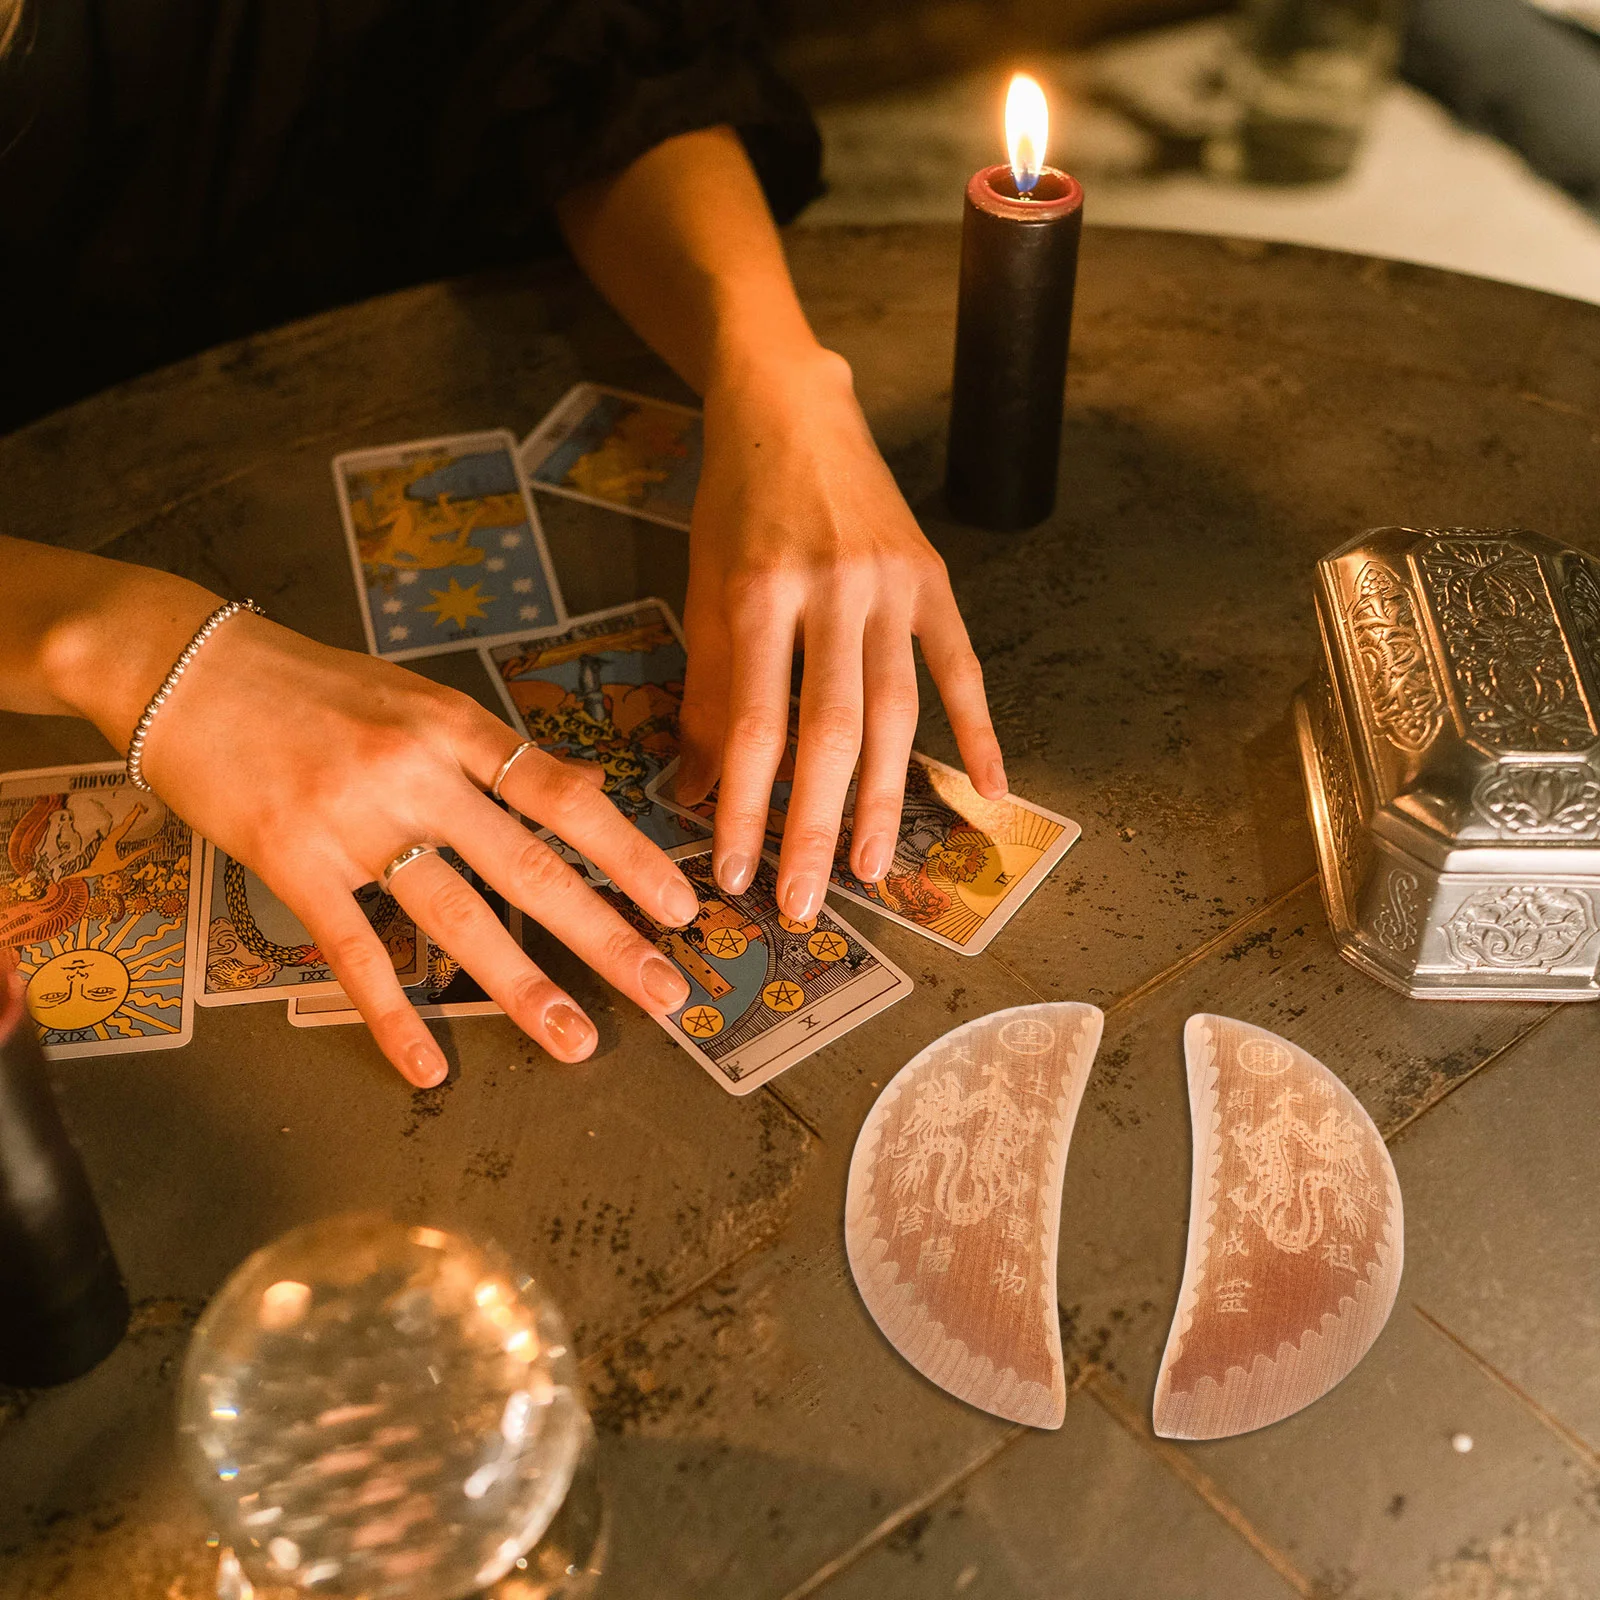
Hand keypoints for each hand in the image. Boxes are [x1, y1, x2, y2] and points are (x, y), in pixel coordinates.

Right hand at [138, 612, 697, 1086]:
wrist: (182, 665)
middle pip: (529, 866)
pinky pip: (355, 951)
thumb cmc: (306, 682)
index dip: (627, 853)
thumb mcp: (413, 696)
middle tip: (665, 992)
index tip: (679, 903)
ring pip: (456, 918)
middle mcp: (416, 774)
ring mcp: (354, 821)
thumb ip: (491, 750)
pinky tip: (427, 1066)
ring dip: (523, 987)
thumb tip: (581, 785)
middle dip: (606, 935)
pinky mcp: (293, 864)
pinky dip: (393, 1014)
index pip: (562, 796)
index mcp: (452, 725)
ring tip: (575, 1040)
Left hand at [676, 346, 1005, 920]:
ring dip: (885, 797)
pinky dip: (980, 731)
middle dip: (817, 825)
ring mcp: (893, 583)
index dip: (743, 806)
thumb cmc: (734, 504)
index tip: (734, 873)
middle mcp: (833, 588)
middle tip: (807, 900)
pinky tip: (991, 790)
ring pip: (896, 711)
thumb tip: (694, 793)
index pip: (753, 723)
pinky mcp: (935, 578)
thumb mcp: (704, 587)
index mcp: (760, 590)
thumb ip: (704, 690)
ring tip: (873, 867)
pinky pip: (961, 666)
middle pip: (830, 731)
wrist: (791, 407)